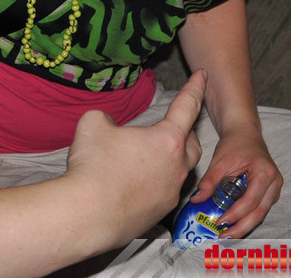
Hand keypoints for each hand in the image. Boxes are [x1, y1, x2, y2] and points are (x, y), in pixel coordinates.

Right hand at [64, 69, 206, 247]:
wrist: (87, 214)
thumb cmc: (93, 166)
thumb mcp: (93, 124)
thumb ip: (107, 119)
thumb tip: (109, 126)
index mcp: (167, 139)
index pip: (187, 106)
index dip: (195, 87)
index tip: (203, 75)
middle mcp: (176, 166)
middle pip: (192, 145)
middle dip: (186, 133)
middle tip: (174, 127)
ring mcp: (170, 193)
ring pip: (179, 172)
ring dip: (170, 161)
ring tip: (150, 159)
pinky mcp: (159, 214)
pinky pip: (163, 193)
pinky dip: (154, 184)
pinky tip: (133, 184)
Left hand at [189, 129, 281, 238]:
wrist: (244, 133)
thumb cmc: (234, 144)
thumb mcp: (219, 162)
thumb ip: (209, 181)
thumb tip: (196, 199)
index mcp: (264, 173)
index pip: (250, 201)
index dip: (235, 214)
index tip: (220, 223)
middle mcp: (274, 182)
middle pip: (260, 212)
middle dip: (241, 227)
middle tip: (224, 236)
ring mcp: (275, 187)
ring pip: (262, 213)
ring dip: (245, 225)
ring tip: (227, 234)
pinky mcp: (270, 191)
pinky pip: (260, 208)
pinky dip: (248, 217)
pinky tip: (234, 223)